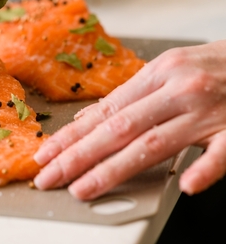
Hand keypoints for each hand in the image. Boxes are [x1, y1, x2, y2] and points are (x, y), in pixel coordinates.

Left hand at [33, 41, 225, 199]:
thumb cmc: (212, 66)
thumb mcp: (167, 70)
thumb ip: (130, 97)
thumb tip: (89, 119)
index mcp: (158, 74)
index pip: (105, 111)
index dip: (72, 136)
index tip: (46, 154)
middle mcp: (177, 90)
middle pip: (119, 128)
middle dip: (78, 155)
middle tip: (49, 176)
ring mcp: (208, 110)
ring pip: (154, 142)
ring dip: (114, 168)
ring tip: (83, 188)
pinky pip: (223, 151)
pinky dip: (206, 167)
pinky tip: (186, 185)